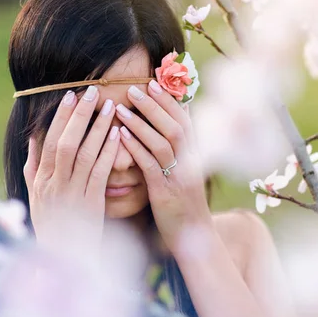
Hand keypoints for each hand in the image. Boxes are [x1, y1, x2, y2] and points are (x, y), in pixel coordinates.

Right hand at [23, 86, 120, 252]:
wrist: (66, 262)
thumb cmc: (54, 227)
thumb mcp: (36, 197)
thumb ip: (34, 167)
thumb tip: (34, 138)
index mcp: (39, 182)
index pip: (47, 142)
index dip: (59, 118)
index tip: (70, 96)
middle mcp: (51, 186)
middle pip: (64, 143)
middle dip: (78, 116)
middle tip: (91, 92)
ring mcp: (70, 195)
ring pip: (83, 154)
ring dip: (96, 128)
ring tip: (110, 106)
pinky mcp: (90, 205)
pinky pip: (99, 172)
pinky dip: (107, 151)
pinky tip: (118, 134)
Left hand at [115, 81, 212, 251]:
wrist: (194, 235)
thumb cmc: (186, 200)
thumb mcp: (189, 169)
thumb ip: (184, 144)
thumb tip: (181, 115)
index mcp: (196, 154)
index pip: (186, 120)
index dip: (171, 100)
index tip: (155, 81)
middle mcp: (191, 161)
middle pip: (176, 126)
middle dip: (156, 105)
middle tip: (136, 88)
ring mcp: (180, 176)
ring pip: (163, 142)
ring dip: (141, 123)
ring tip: (121, 108)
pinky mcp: (166, 192)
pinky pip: (151, 165)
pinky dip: (136, 148)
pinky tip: (120, 135)